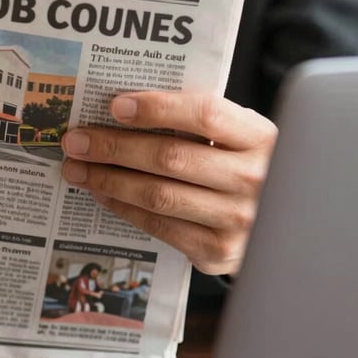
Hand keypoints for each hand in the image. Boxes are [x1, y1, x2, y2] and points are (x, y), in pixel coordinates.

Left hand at [61, 92, 277, 274]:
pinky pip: (158, 225)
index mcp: (261, 138)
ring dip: (108, 179)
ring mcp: (237, 220)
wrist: (282, 229)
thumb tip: (125, 109)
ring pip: (158, 194)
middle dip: (113, 146)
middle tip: (75, 140)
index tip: (115, 106)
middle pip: (170, 156)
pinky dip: (123, 206)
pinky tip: (102, 192)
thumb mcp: (240, 137)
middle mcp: (254, 179)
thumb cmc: (245, 168)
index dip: (157, 108)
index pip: (205, 115)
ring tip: (77, 168)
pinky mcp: (217, 251)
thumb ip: (201, 122)